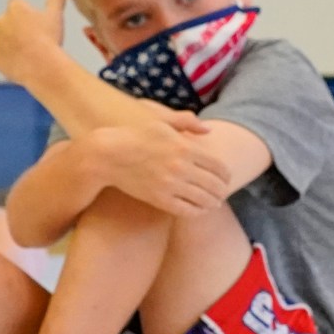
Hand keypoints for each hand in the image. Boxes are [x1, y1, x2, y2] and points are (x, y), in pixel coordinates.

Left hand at [0, 0, 68, 85]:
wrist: (41, 66)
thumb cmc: (48, 39)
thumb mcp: (56, 16)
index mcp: (15, 8)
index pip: (17, 4)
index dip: (27, 13)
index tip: (36, 23)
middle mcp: (0, 20)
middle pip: (7, 22)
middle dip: (17, 29)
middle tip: (34, 40)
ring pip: (2, 40)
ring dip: (12, 44)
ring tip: (29, 55)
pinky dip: (8, 60)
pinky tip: (22, 64)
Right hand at [83, 121, 233, 217]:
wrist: (107, 155)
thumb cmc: (134, 135)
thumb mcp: (160, 121)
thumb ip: (187, 122)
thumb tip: (209, 129)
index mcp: (185, 147)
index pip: (219, 166)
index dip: (226, 175)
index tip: (225, 178)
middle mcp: (181, 167)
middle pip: (216, 185)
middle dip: (222, 190)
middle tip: (221, 192)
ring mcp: (171, 185)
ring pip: (205, 200)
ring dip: (213, 202)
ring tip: (213, 202)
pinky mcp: (159, 199)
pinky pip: (188, 211)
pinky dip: (198, 211)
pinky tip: (199, 209)